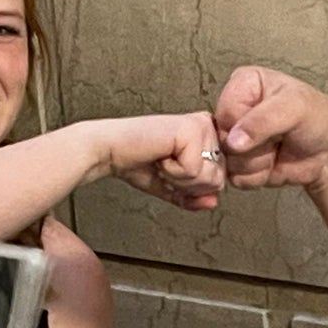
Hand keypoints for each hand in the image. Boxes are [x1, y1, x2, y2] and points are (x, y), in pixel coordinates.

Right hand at [99, 111, 226, 211]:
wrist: (109, 150)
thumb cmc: (135, 161)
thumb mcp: (170, 185)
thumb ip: (193, 195)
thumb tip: (213, 202)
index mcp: (205, 135)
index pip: (219, 180)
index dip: (191, 187)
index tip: (168, 169)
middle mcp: (207, 126)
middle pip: (217, 181)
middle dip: (186, 184)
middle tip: (164, 165)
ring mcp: (201, 125)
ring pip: (208, 177)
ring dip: (178, 178)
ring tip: (161, 159)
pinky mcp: (192, 129)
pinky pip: (194, 171)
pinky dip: (171, 171)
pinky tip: (159, 154)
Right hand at [214, 66, 327, 188]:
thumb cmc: (318, 119)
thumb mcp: (295, 108)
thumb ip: (263, 120)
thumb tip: (233, 141)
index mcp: (243, 84)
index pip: (224, 112)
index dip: (243, 125)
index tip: (269, 123)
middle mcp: (235, 110)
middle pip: (221, 139)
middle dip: (251, 146)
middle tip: (276, 137)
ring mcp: (236, 139)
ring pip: (227, 161)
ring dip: (256, 161)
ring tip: (276, 147)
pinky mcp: (240, 163)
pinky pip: (235, 178)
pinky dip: (257, 175)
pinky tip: (273, 162)